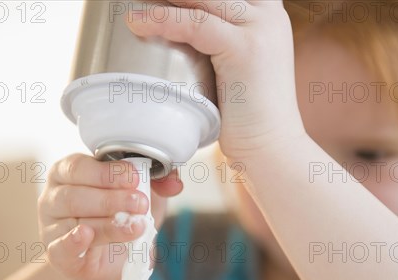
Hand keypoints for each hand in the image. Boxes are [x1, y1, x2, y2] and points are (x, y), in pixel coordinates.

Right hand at [37, 154, 181, 279]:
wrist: (120, 256)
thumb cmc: (123, 214)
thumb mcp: (144, 192)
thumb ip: (158, 180)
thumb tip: (175, 181)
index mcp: (69, 173)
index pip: (79, 166)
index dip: (107, 172)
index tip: (135, 177)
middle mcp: (54, 197)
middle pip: (75, 194)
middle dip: (111, 199)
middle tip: (140, 203)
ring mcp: (52, 227)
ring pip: (75, 221)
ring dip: (109, 223)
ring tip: (136, 225)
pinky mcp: (58, 256)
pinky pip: (59, 249)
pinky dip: (72, 242)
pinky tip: (86, 235)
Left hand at [125, 0, 304, 160]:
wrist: (270, 148)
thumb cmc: (247, 113)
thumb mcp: (232, 61)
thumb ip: (212, 35)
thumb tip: (167, 22)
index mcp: (267, 11)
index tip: (155, 2)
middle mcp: (267, 12)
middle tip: (137, 0)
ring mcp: (260, 27)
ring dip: (160, 0)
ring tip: (128, 7)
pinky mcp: (245, 49)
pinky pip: (196, 25)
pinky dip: (162, 21)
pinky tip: (136, 22)